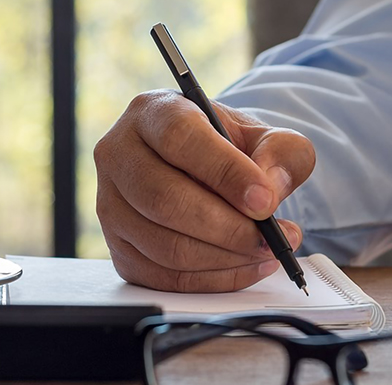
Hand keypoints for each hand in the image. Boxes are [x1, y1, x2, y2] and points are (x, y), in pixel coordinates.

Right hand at [94, 90, 314, 291]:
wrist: (206, 170)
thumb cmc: (231, 149)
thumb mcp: (267, 136)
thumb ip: (282, 152)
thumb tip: (269, 190)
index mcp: (153, 112)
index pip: (180, 139)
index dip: (225, 173)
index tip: (265, 201)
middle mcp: (120, 154)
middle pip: (164, 200)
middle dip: (227, 228)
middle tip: (271, 239)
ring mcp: (110, 205)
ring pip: (164, 245)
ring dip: (224, 258)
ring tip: (266, 252)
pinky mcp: (118, 248)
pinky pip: (163, 277)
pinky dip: (212, 279)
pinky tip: (245, 266)